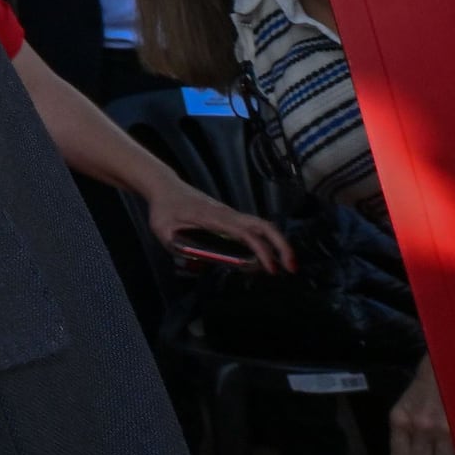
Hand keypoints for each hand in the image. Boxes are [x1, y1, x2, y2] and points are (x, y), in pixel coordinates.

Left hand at [139, 182, 293, 275]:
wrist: (165, 187)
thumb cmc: (164, 208)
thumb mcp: (163, 230)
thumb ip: (178, 247)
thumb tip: (197, 263)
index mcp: (214, 218)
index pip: (246, 233)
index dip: (261, 251)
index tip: (269, 267)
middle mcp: (227, 214)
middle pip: (264, 226)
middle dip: (282, 246)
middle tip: (291, 267)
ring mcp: (230, 215)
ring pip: (262, 226)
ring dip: (277, 244)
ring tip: (284, 266)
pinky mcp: (229, 218)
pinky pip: (253, 228)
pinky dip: (266, 241)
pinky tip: (267, 257)